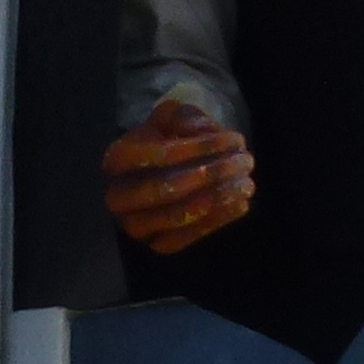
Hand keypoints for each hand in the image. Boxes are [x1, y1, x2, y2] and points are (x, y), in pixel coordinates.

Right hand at [103, 89, 256, 254]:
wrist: (159, 172)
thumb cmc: (166, 139)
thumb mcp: (172, 117)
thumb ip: (185, 117)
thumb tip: (202, 132)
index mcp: (116, 160)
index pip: (158, 155)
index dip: (199, 148)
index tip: (235, 139)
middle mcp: (118, 197)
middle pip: (166, 188)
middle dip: (211, 174)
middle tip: (246, 162)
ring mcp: (135, 226)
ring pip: (178, 216)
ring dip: (217, 198)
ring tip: (247, 182)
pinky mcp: (157, 245)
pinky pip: (188, 238)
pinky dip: (217, 220)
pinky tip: (241, 203)